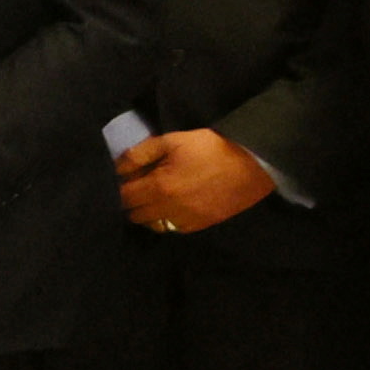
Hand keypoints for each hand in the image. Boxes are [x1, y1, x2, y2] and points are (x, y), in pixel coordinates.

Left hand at [115, 127, 277, 235]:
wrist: (252, 163)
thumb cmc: (210, 148)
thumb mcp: (172, 141)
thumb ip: (140, 154)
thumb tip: (117, 167)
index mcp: (159, 187)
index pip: (123, 197)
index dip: (120, 187)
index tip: (125, 179)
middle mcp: (169, 209)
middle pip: (135, 215)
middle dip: (132, 201)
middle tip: (139, 187)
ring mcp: (186, 220)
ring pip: (153, 225)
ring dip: (148, 213)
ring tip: (155, 197)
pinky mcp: (200, 226)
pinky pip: (173, 228)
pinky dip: (167, 219)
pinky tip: (174, 204)